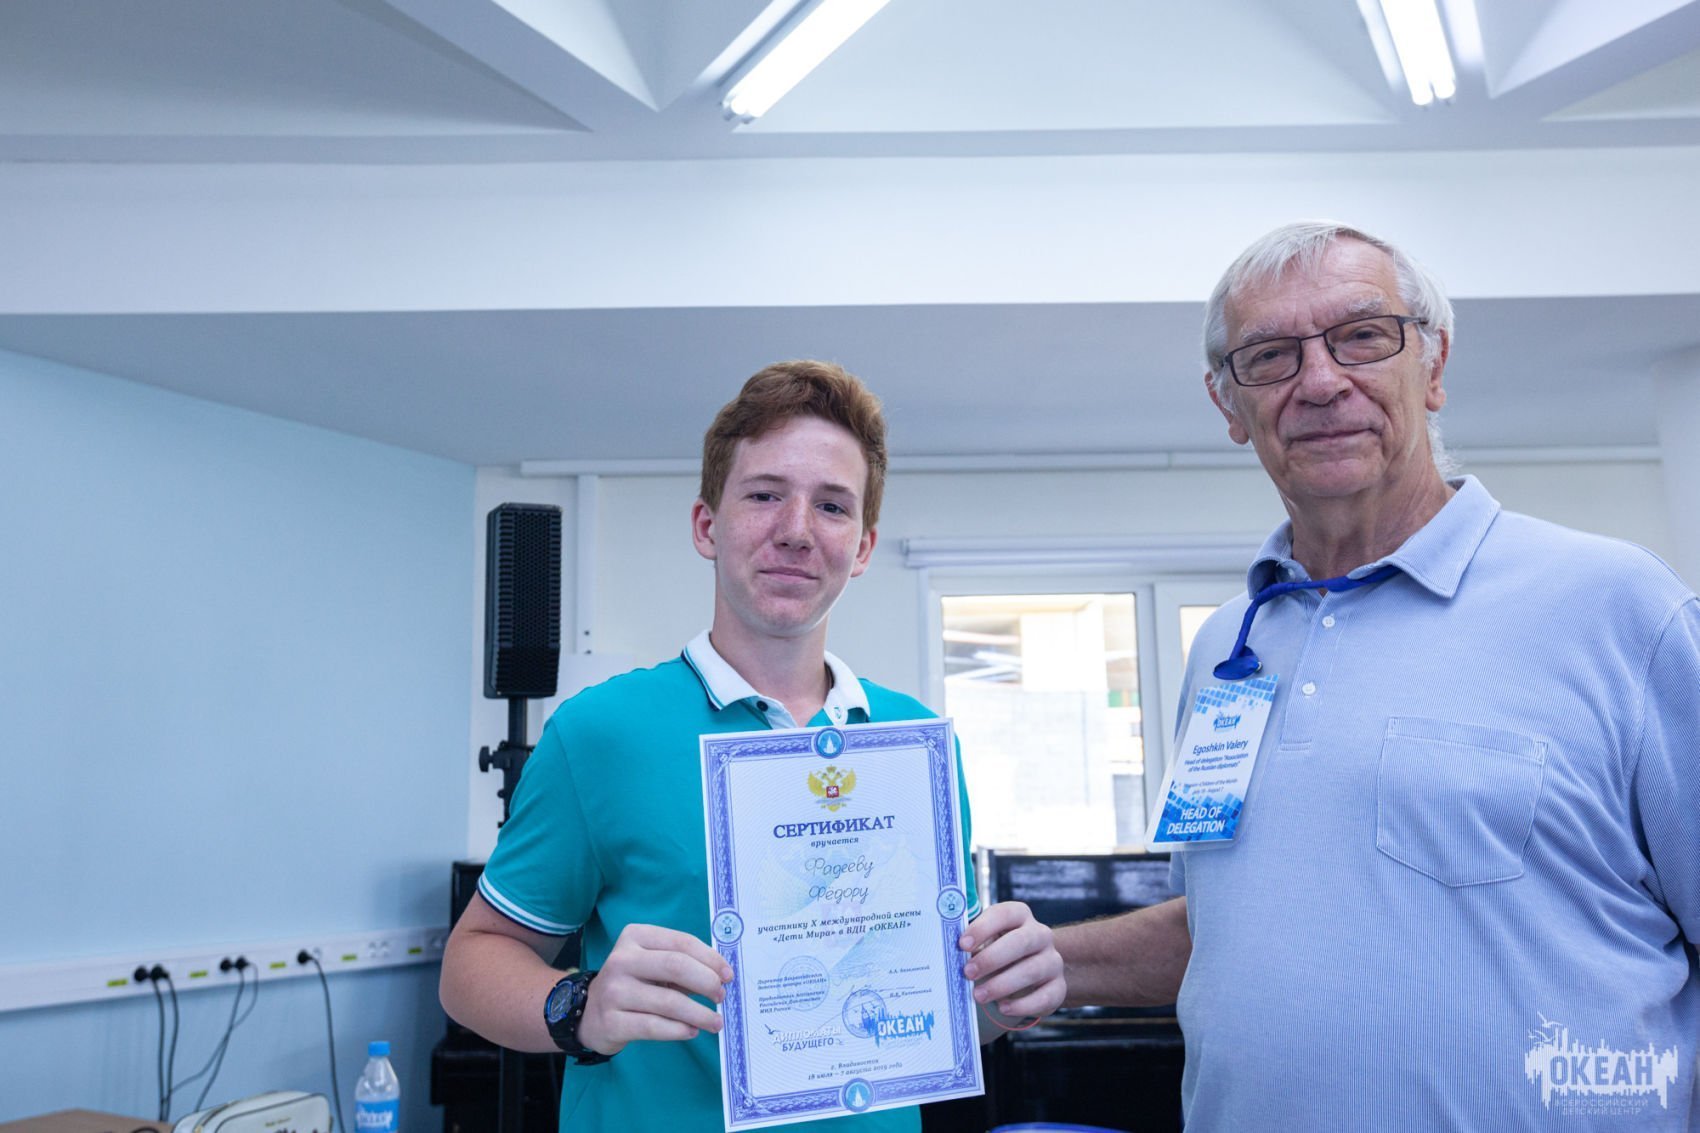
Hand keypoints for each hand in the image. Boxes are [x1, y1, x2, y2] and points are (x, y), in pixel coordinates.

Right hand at [576, 923, 734, 1054]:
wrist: (589, 1013)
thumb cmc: (633, 984)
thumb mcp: (652, 964)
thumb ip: (682, 964)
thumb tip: (721, 976)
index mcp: (635, 937)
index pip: (681, 942)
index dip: (710, 959)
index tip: (728, 975)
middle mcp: (621, 960)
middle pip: (676, 966)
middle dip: (707, 982)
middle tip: (721, 997)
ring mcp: (614, 991)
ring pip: (669, 1002)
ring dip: (699, 1014)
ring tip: (715, 1022)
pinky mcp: (611, 1022)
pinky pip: (654, 1026)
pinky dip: (679, 1030)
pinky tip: (691, 1031)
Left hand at [958, 901, 1065, 1026]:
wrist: (1031, 972)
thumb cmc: (999, 951)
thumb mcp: (986, 940)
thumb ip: (971, 942)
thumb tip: (947, 950)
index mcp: (1020, 916)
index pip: (1005, 914)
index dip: (983, 928)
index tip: (962, 945)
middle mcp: (1040, 935)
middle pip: (1021, 941)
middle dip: (991, 958)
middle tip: (967, 972)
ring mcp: (1052, 961)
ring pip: (1032, 970)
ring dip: (1002, 984)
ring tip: (979, 995)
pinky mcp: (1058, 987)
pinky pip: (1045, 996)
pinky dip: (1022, 1004)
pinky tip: (1003, 1008)